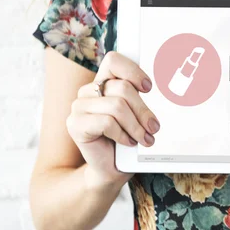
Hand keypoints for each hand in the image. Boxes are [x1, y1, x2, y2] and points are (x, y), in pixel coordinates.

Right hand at [66, 51, 159, 188]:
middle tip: (154, 126)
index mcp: (103, 82)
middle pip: (122, 88)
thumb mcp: (135, 115)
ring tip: (143, 138)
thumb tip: (152, 86)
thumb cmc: (125, 139)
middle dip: (143, 110)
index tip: (148, 88)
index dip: (133, 70)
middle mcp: (88, 91)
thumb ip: (138, 97)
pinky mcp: (75, 124)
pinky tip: (127, 142)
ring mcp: (78, 107)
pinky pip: (106, 122)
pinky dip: (122, 134)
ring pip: (117, 106)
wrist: (110, 169)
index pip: (113, 60)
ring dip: (135, 126)